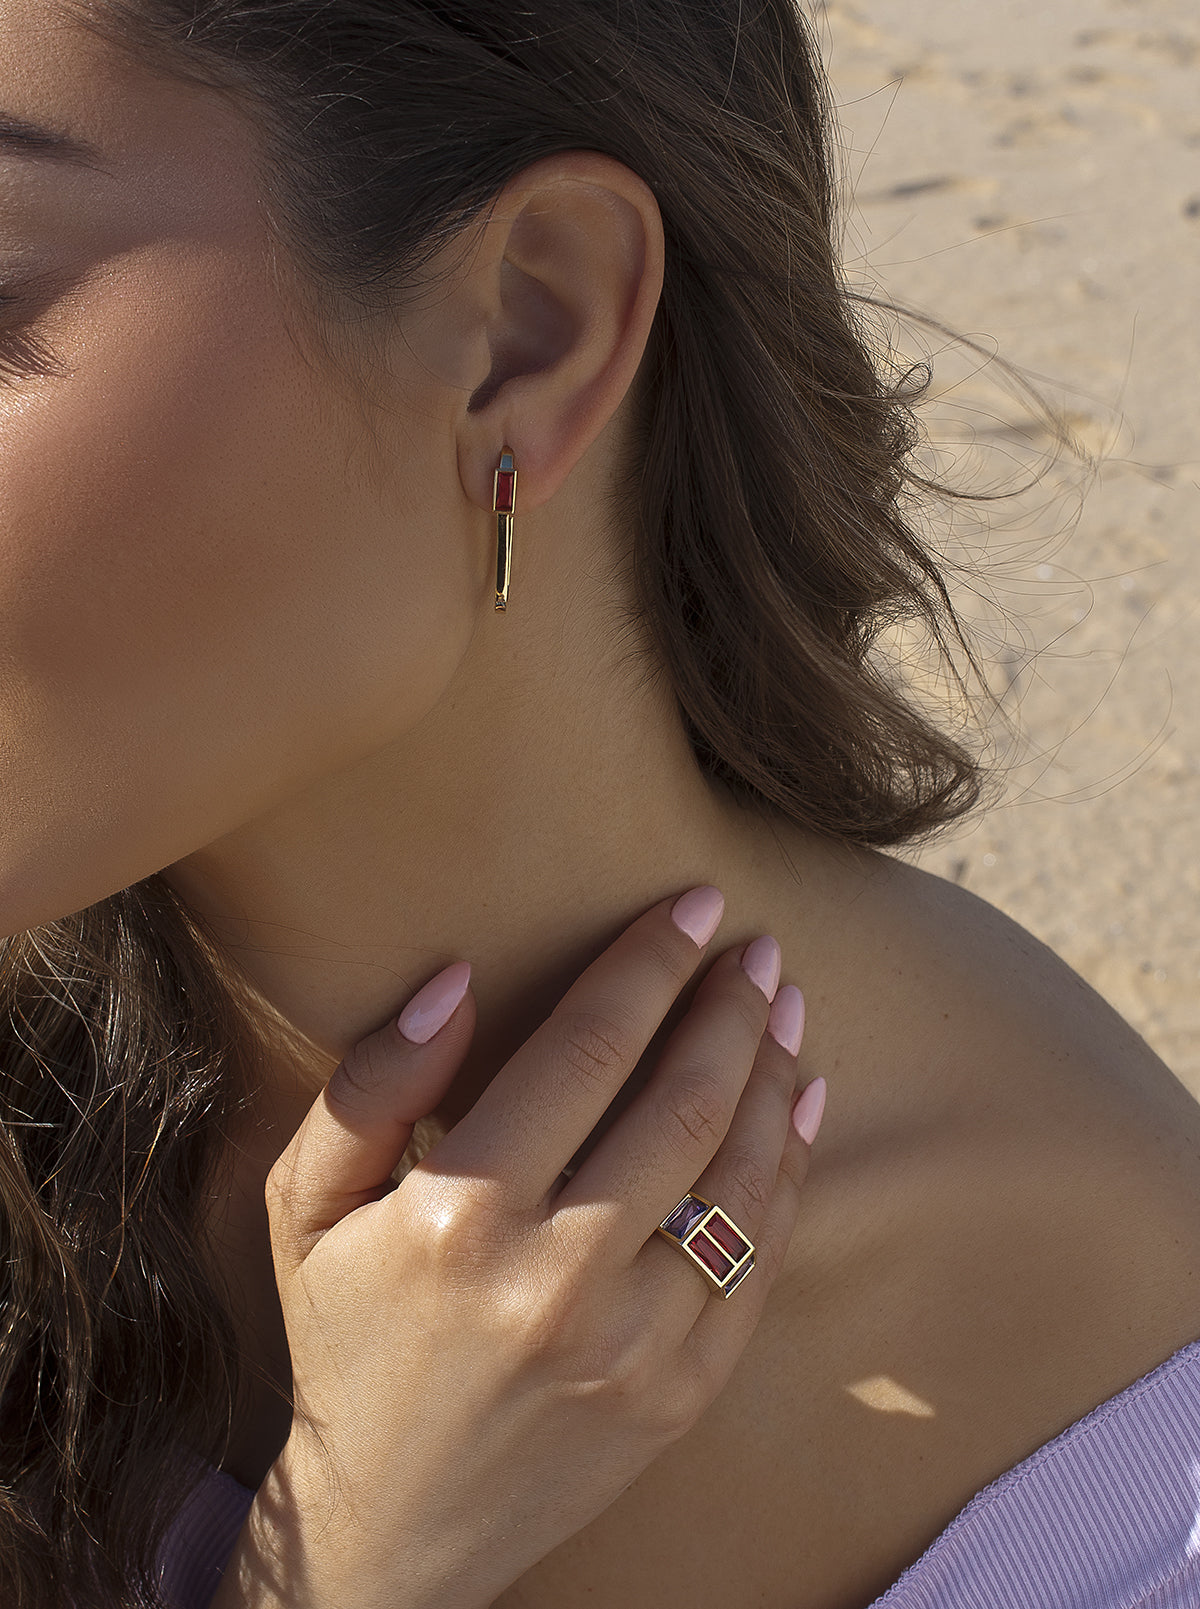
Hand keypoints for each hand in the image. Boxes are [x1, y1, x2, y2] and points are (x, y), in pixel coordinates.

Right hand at [213, 886, 819, 1608]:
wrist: (391, 1527)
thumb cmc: (344, 1343)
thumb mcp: (306, 1208)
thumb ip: (369, 1086)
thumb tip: (457, 979)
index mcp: (460, 1217)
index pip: (587, 1050)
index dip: (650, 964)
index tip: (694, 905)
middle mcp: (559, 1279)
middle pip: (686, 1102)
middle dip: (732, 1006)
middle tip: (756, 947)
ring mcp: (635, 1346)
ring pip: (741, 1176)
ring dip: (775, 1074)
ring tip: (785, 1005)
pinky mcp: (682, 1394)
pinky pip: (760, 1258)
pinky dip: (791, 1168)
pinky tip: (802, 1104)